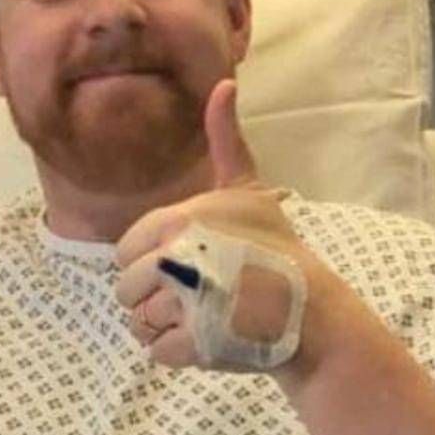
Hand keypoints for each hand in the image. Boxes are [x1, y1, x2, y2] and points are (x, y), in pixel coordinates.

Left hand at [113, 78, 313, 369]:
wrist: (309, 309)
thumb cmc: (274, 246)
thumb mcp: (248, 186)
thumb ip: (225, 137)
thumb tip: (224, 82)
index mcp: (178, 221)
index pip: (126, 252)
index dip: (150, 261)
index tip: (187, 262)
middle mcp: (176, 259)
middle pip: (126, 290)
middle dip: (153, 297)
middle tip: (195, 294)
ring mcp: (186, 304)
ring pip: (138, 323)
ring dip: (163, 326)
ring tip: (200, 315)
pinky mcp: (196, 344)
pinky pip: (156, 353)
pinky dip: (175, 353)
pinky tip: (204, 338)